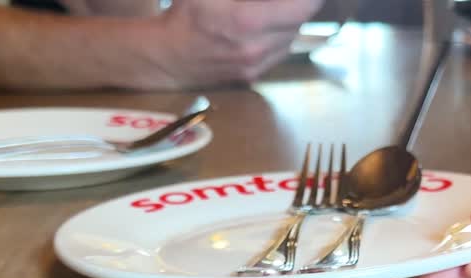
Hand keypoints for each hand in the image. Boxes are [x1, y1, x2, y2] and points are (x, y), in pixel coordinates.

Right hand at [139, 0, 322, 87]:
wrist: (167, 56)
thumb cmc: (185, 14)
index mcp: (247, 21)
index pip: (304, 6)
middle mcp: (257, 48)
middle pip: (300, 20)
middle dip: (298, 3)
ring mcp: (256, 66)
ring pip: (292, 37)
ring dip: (290, 20)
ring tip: (274, 8)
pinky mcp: (253, 76)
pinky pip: (279, 52)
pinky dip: (279, 36)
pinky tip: (264, 26)